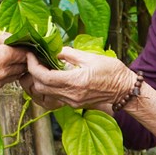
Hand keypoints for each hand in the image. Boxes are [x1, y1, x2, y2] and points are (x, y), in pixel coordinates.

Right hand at [0, 33, 27, 93]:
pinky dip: (2, 77)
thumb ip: (1, 39)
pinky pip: (1, 83)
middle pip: (22, 67)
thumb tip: (13, 38)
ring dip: (14, 69)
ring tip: (8, 60)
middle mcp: (2, 73)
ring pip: (13, 77)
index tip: (26, 45)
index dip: (26, 48)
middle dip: (23, 59)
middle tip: (20, 52)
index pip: (24, 53)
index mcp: (3, 57)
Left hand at [21, 47, 135, 109]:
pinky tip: (51, 75)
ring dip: (38, 81)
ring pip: (45, 94)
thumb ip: (69, 53)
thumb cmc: (112, 71)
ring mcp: (72, 102)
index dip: (33, 66)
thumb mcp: (90, 57)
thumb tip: (54, 49)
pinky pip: (54, 96)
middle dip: (32, 73)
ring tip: (40, 66)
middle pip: (40, 87)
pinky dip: (48, 86)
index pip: (44, 77)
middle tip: (33, 59)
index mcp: (75, 82)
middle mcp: (71, 95)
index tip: (31, 55)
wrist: (125, 90)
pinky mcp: (73, 104)